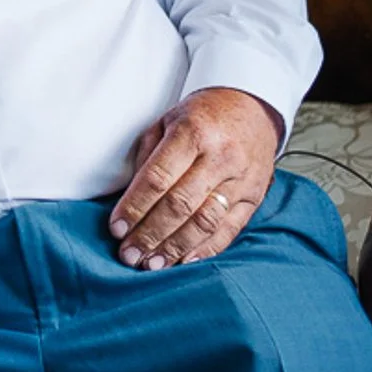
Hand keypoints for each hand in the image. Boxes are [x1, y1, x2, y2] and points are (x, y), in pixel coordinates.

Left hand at [108, 86, 280, 269]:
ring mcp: (241, 180)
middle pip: (180, 205)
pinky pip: (229, 230)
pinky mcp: (254, 197)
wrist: (252, 107)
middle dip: (150, 234)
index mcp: (193, 132)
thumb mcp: (167, 122)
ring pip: (205, 222)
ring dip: (175, 248)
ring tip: (152, 263)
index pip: (158, 177)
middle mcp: (220, 157)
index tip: (117, 228)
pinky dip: (205, 250)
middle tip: (129, 255)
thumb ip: (147, 157)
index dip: (134, 207)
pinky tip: (183, 261)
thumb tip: (128, 200)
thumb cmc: (201, 116)